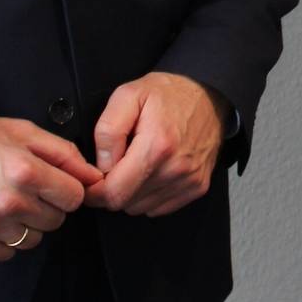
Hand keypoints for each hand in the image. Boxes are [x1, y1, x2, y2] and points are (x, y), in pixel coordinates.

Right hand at [0, 113, 103, 259]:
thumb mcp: (21, 131)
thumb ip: (63, 153)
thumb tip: (92, 174)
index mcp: (25, 171)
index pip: (74, 197)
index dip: (67, 188)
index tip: (54, 182)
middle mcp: (9, 202)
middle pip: (56, 220)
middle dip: (48, 204)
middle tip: (27, 187)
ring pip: (33, 239)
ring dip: (28, 223)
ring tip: (8, 200)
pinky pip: (7, 252)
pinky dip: (5, 238)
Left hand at [84, 72, 226, 217]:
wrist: (208, 94)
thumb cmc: (169, 93)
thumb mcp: (128, 95)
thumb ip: (108, 130)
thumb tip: (102, 165)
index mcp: (156, 146)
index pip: (114, 193)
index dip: (95, 191)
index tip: (92, 181)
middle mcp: (175, 169)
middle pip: (126, 204)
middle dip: (114, 188)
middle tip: (116, 164)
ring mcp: (189, 180)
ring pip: (142, 208)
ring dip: (133, 192)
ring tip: (138, 163)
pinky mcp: (197, 186)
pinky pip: (161, 207)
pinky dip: (151, 194)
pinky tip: (153, 170)